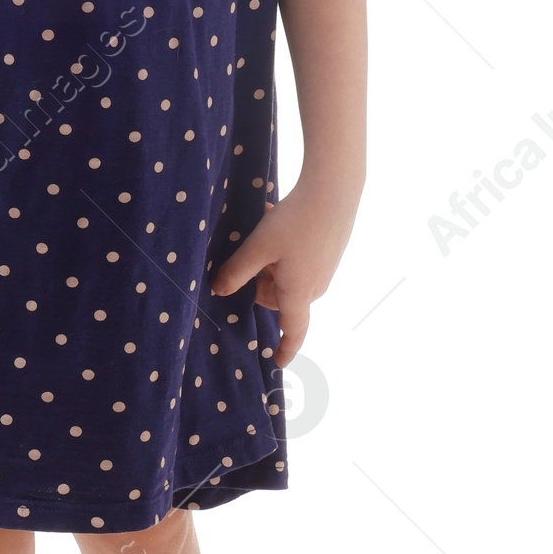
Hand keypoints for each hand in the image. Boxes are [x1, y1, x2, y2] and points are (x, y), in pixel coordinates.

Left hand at [209, 182, 359, 366]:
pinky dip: (283, 248)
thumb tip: (218, 291)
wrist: (334, 190)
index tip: (277, 362)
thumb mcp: (257, 247)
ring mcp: (324, 268)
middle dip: (261, 283)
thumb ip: (236, 272)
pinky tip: (276, 219)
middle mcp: (315, 286)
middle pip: (279, 297)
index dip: (285, 349)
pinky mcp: (329, 251)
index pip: (293, 331)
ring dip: (271, 262)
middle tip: (251, 255)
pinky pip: (298, 259)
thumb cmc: (294, 222)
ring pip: (286, 276)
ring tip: (262, 233)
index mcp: (298, 292)